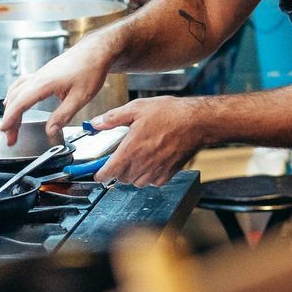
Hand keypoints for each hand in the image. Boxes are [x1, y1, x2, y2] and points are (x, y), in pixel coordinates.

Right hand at [0, 38, 116, 141]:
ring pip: (17, 91)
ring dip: (11, 107)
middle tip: (10, 136)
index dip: (10, 118)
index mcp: (45, 83)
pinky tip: (16, 101)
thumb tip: (50, 130)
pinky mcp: (43, 73)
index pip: (21, 103)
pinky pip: (22, 84)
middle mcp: (38, 77)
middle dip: (10, 118)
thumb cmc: (90, 69)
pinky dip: (15, 96)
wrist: (95, 51)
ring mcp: (39, 74)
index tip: (4, 130)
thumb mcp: (81, 97)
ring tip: (11, 123)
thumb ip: (63, 115)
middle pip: (16, 99)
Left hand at [87, 96, 209, 186]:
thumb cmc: (169, 113)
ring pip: (136, 182)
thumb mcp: (136, 108)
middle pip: (121, 178)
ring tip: (136, 160)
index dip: (99, 174)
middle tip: (119, 158)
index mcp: (131, 149)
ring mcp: (156, 171)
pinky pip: (153, 182)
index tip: (97, 172)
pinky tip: (151, 163)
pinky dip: (149, 176)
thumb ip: (113, 118)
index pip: (108, 172)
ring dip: (132, 175)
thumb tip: (95, 123)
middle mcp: (142, 164)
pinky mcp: (168, 174)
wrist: (196, 122)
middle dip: (117, 171)